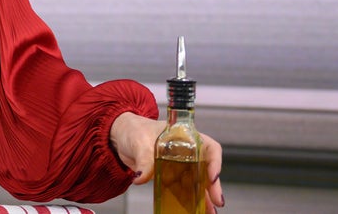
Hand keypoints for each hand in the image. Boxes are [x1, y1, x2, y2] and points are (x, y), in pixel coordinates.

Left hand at [111, 112, 225, 212]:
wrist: (121, 138)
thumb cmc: (134, 130)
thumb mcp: (139, 142)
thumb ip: (143, 160)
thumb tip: (141, 177)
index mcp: (186, 136)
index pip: (209, 147)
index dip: (214, 162)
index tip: (212, 176)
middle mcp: (187, 151)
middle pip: (206, 168)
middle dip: (212, 186)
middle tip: (216, 200)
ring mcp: (180, 165)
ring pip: (197, 182)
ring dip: (203, 197)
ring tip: (209, 212)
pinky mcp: (171, 176)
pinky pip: (183, 189)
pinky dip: (188, 200)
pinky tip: (193, 209)